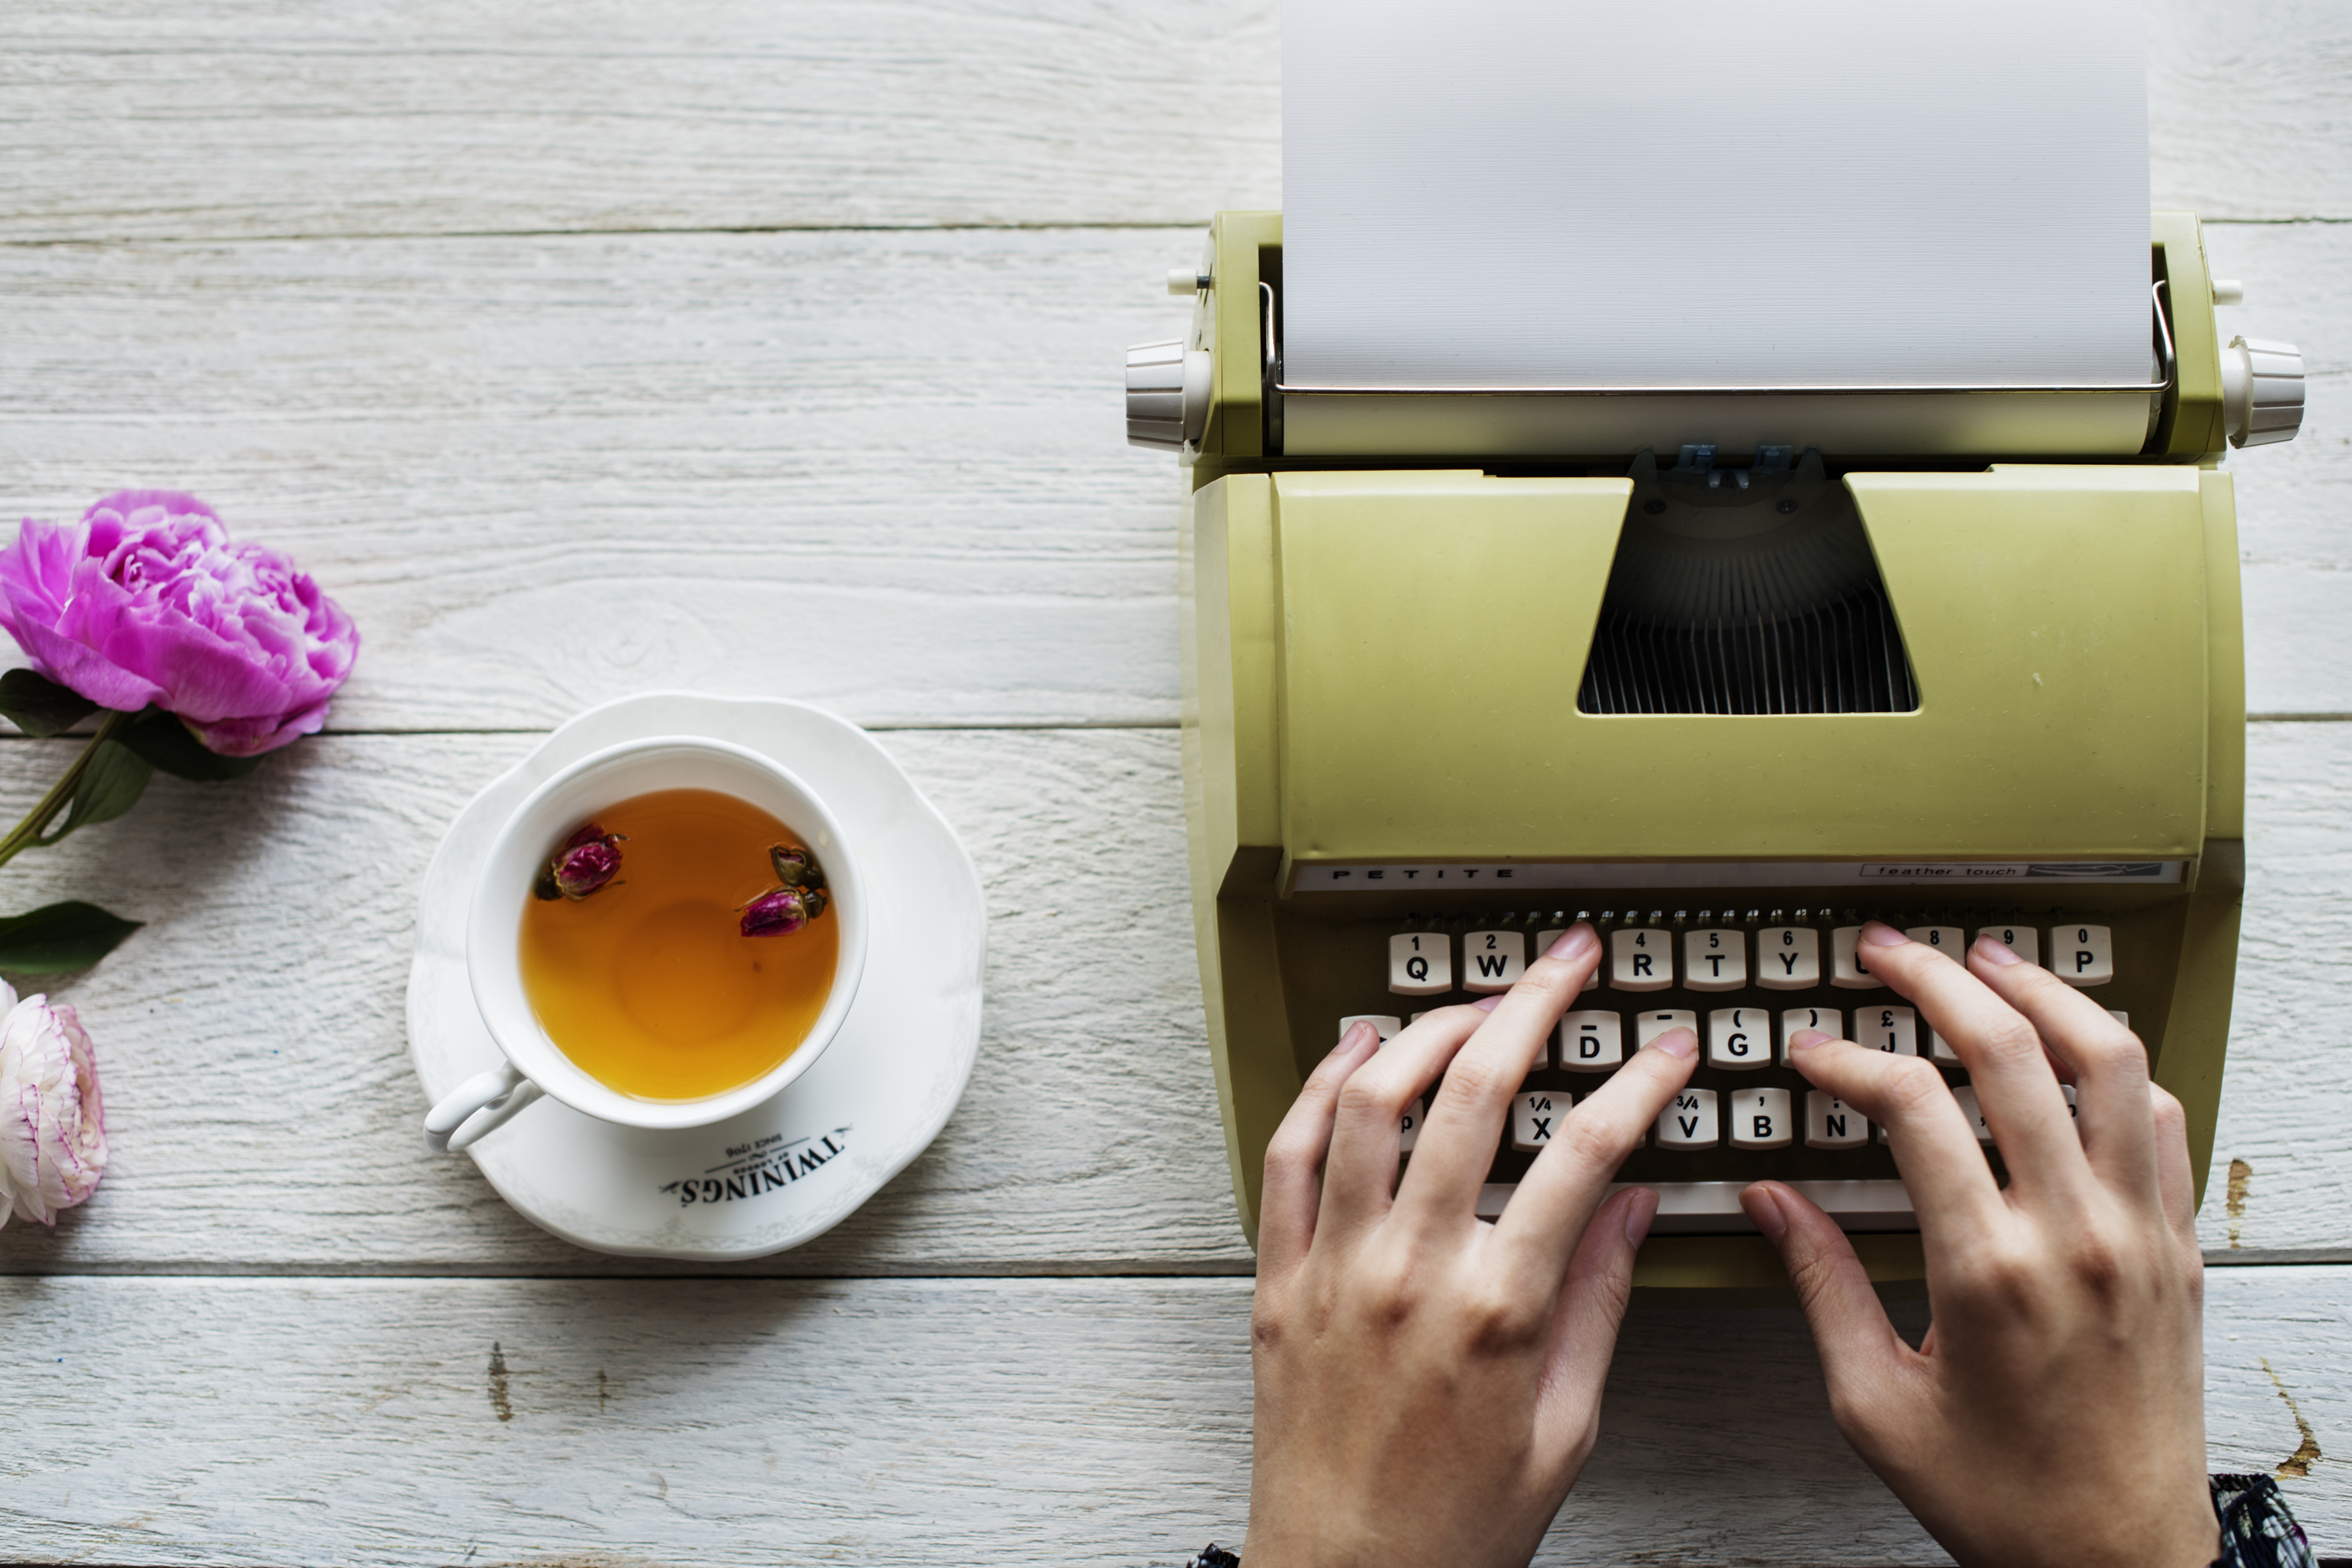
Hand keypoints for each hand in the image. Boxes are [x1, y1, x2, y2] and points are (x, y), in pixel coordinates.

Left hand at [1245, 924, 1697, 1567]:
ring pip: (1372, 1099)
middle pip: (1476, 1092)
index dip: (1637, 1083)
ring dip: (1426, 1027)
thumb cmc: (1454, 1526)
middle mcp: (1411, 1271)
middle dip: (1532, 1005)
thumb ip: (1599, 1305)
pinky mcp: (1278, 1278)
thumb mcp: (1566, 1429)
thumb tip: (1630, 1209)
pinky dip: (1322, 1088)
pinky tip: (1355, 1052)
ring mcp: (1335, 1267)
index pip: (1586, 1153)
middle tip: (1567, 964)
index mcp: (1498, 1310)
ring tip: (1471, 999)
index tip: (1665, 1047)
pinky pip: (1289, 1154)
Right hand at [1741, 923, 2216, 1567]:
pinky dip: (2115, 1064)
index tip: (1813, 1053)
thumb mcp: (1875, 1404)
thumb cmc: (2003, 1498)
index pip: (1913, 1109)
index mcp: (1988, 1274)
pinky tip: (2073, 1048)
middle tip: (1888, 954)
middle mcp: (2075, 1238)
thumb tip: (1772, 1203)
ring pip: (2108, 1062)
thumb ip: (1820, 1286)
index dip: (1848, 1060)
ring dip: (2041, 993)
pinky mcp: (2179, 1249)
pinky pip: (2162, 1120)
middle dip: (1936, 981)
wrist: (2118, 1561)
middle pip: (2011, 1053)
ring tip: (1988, 961)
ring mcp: (2140, 1236)